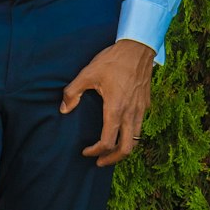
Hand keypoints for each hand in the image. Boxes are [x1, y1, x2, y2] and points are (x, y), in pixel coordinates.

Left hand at [59, 39, 155, 166]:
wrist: (138, 48)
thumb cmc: (113, 61)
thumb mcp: (88, 74)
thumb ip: (73, 92)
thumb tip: (64, 109)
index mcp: (115, 110)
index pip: (107, 142)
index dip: (96, 151)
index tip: (86, 151)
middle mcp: (131, 114)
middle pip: (126, 149)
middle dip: (112, 159)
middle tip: (100, 162)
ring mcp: (141, 110)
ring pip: (136, 140)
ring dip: (123, 149)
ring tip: (110, 150)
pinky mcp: (146, 104)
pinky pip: (140, 127)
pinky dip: (130, 135)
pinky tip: (120, 130)